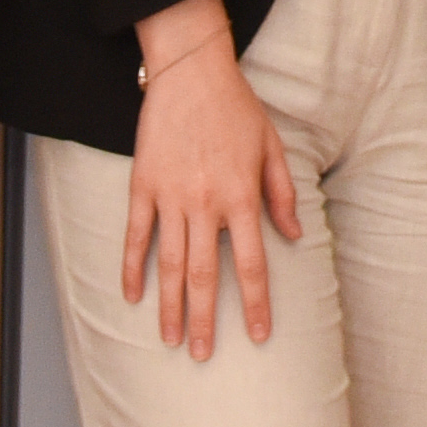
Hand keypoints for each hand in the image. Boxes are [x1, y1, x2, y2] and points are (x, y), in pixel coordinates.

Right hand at [123, 0, 301, 359]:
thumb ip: (282, 194)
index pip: (251, 264)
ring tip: (169, 338)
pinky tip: (132, 296)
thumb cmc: (236, 108)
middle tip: (200, 354)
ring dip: (169, 305)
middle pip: (204, 275)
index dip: (255, 304)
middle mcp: (205, 203)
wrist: (191, 72)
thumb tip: (295, 235)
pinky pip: (136, 235)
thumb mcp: (271, 147)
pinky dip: (131, 267)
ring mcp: (170, 196)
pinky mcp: (144, 185)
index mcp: (241, 196)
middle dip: (203, 319)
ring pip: (169, 263)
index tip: (257, 335)